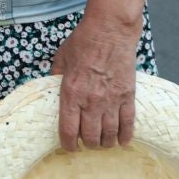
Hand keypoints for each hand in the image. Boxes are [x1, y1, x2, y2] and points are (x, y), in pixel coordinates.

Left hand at [49, 12, 143, 150]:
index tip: (69, 147)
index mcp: (71, 93)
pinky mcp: (128, 96)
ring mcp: (112, 100)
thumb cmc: (83, 42)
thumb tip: (50, 89)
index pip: (68, 130)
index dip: (68, 144)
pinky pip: (128, 123)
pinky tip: (122, 141)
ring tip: (103, 143)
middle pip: (90, 136)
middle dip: (88, 144)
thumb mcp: (61, 59)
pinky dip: (125, 136)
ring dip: (105, 143)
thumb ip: (55, 77)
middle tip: (87, 143)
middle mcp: (91, 101)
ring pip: (109, 134)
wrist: (110, 30)